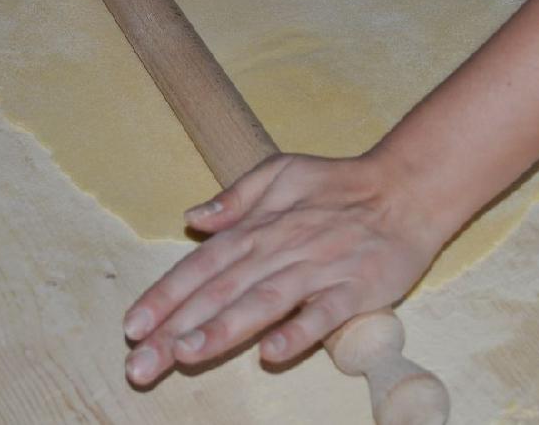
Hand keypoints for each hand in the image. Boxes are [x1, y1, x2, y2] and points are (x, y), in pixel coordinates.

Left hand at [122, 153, 443, 385]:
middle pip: (222, 291)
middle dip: (177, 328)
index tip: (133, 326)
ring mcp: (318, 269)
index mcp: (259, 226)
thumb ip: (236, 198)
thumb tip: (193, 218)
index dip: (166, 295)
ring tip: (186, 355)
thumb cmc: (338, 185)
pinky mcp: (355, 289)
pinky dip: (300, 332)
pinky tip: (273, 353)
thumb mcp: (281, 174)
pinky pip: (325, 314)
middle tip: (141, 364)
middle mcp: (281, 248)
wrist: (406, 191)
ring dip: (224, 328)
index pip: (203, 265)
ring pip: (264, 302)